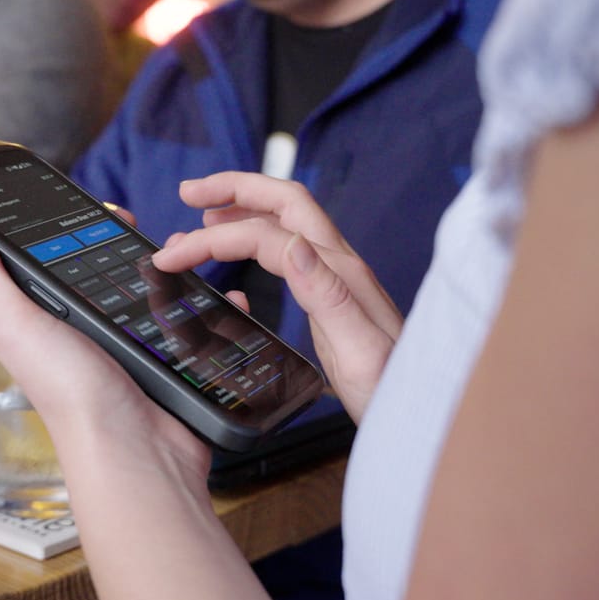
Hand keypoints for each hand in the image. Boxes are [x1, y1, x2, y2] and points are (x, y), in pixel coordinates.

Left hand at [0, 220, 208, 483]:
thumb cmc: (71, 397)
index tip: (86, 204)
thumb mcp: (17, 324)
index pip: (50, 258)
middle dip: (124, 241)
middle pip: (105, 268)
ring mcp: (129, 342)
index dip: (65, 227)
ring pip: (151, 288)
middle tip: (139, 224)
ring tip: (180, 247)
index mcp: (42, 318)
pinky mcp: (166, 356)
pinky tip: (218, 290)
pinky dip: (204, 302)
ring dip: (168, 266)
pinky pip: (189, 318)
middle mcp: (84, 329)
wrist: (135, 450)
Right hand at [149, 172, 401, 419]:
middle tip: (188, 192)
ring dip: (244, 209)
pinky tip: (244, 254)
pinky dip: (259, 237)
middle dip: (234, 188)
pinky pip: (291, 249)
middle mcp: (340, 265)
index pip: (266, 234)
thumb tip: (292, 244)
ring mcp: (338, 277)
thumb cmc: (392, 389)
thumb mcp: (358, 351)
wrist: (423, 410)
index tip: (174, 255)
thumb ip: (327, 294)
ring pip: (287, 221)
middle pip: (283, 202)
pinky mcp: (334, 296)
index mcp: (339, 273)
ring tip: (204, 215)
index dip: (215, 238)